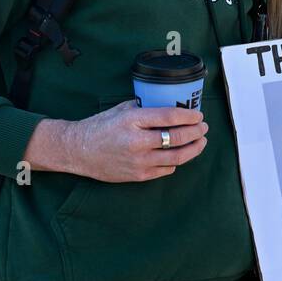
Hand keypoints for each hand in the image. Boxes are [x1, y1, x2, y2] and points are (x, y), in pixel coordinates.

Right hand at [25, 100, 207, 181]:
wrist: (78, 151)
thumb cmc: (100, 127)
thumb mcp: (121, 110)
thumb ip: (145, 108)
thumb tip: (170, 105)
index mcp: (132, 121)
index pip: (169, 117)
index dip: (189, 116)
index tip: (199, 115)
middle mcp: (137, 142)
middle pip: (178, 138)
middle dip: (196, 132)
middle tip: (203, 127)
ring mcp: (139, 161)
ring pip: (177, 157)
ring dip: (194, 149)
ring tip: (201, 142)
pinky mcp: (138, 175)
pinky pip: (166, 169)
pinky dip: (176, 161)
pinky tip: (181, 154)